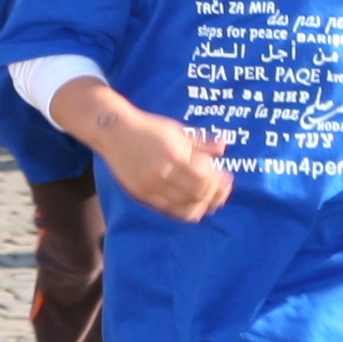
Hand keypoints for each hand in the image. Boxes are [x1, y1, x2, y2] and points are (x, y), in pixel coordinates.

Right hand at [66, 81, 231, 220]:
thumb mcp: (177, 130)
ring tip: (209, 204)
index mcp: (176, 154)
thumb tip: (224, 147)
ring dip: (201, 207)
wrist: (115, 132)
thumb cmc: (149, 129)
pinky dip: (183, 212)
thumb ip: (201, 142)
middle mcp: (164, 172)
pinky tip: (191, 209)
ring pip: (183, 205)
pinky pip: (167, 209)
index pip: (206, 178)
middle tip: (221, 196)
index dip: (220, 184)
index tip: (227, 183)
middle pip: (198, 194)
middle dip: (214, 197)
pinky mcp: (141, 194)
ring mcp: (151, 185)